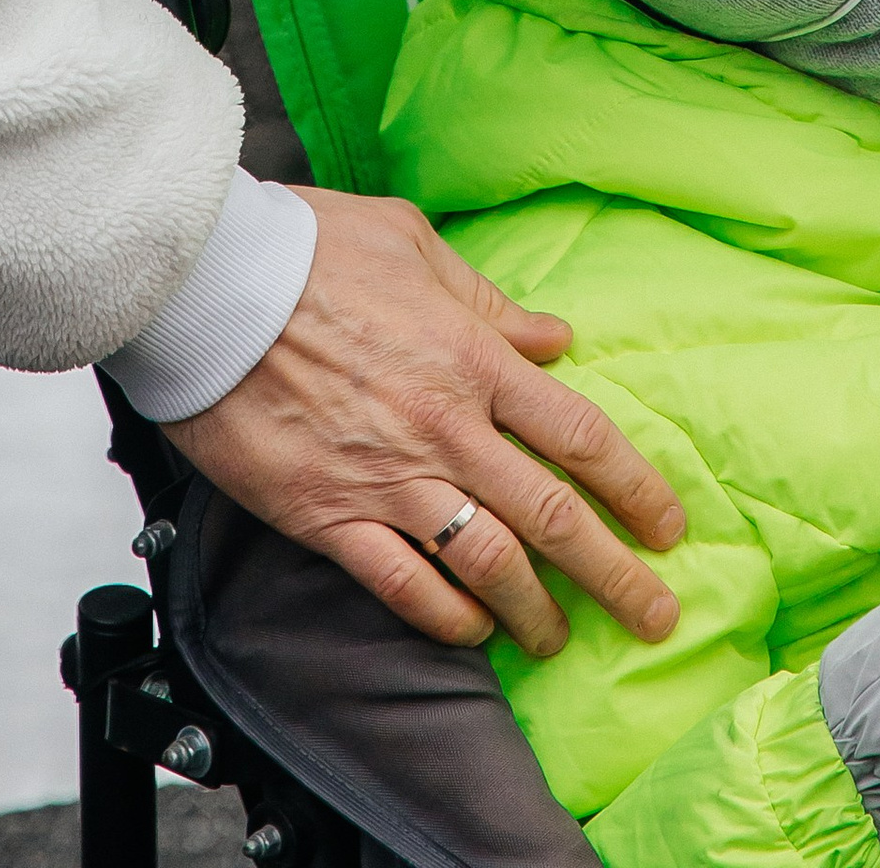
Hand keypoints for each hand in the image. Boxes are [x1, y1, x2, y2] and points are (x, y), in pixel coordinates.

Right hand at [167, 187, 682, 660]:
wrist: (212, 287)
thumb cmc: (309, 248)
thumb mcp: (413, 244)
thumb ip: (489, 301)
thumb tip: (556, 339)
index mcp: (473, 357)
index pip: (580, 435)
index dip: (635, 487)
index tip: (667, 525)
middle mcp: (447, 427)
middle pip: (553, 515)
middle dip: (615, 574)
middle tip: (654, 614)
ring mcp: (390, 479)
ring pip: (488, 565)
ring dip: (535, 610)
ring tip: (559, 636)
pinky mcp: (329, 516)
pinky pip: (404, 586)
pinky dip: (446, 620)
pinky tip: (472, 635)